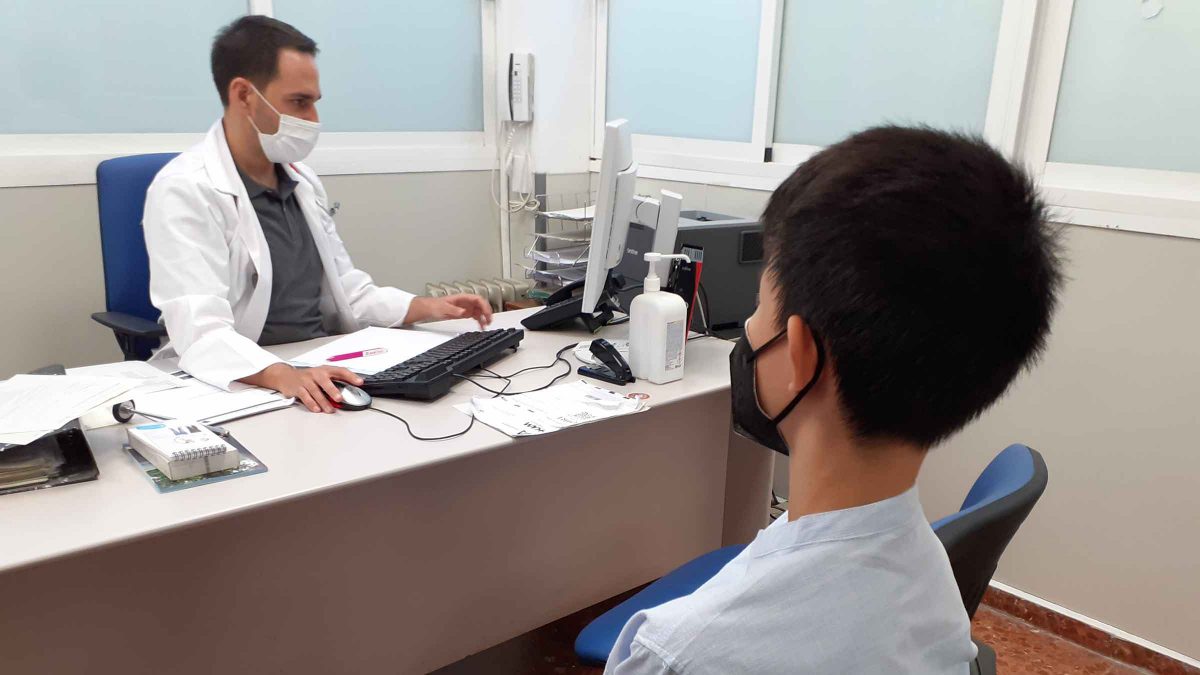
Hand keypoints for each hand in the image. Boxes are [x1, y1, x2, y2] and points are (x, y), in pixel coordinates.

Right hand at [242, 363, 363, 412]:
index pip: (340, 371)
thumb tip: (350, 391)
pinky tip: (316, 409)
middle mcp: (316, 374)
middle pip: (325, 381)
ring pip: (316, 391)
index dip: (351, 376)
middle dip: (333, 390)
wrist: (285, 376)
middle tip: (339, 398)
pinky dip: (311, 403)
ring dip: (323, 402)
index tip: (360, 382)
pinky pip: (305, 396)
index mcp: (325, 370)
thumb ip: (334, 382)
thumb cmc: (307, 377)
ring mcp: (306, 380)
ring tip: (329, 410)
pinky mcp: (298, 388)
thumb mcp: (321, 376)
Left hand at [404, 294, 493, 327]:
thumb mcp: (443, 308)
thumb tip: (463, 312)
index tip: (487, 313)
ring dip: (484, 317)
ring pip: (480, 311)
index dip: (485, 306)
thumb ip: (453, 310)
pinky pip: (475, 316)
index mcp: (462, 298)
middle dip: (487, 312)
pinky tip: (481, 326)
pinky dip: (479, 321)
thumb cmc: (434, 305)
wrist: (429, 309)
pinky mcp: (464, 314)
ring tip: (486, 325)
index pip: (478, 299)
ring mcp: (465, 308)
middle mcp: (466, 302)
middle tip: (489, 321)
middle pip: (481, 305)